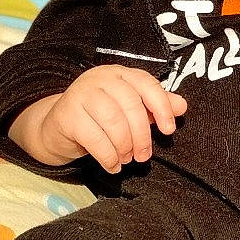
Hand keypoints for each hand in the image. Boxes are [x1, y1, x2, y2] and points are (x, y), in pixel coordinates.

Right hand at [36, 65, 186, 173]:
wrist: (57, 128)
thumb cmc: (99, 118)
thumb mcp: (129, 110)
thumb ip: (155, 106)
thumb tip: (182, 106)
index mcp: (119, 74)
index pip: (146, 84)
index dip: (161, 107)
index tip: (169, 131)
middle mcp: (99, 78)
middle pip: (130, 105)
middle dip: (141, 135)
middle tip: (143, 156)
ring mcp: (80, 94)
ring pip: (113, 121)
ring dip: (124, 146)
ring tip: (126, 159)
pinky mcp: (66, 115)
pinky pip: (94, 138)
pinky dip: (108, 157)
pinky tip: (113, 166)